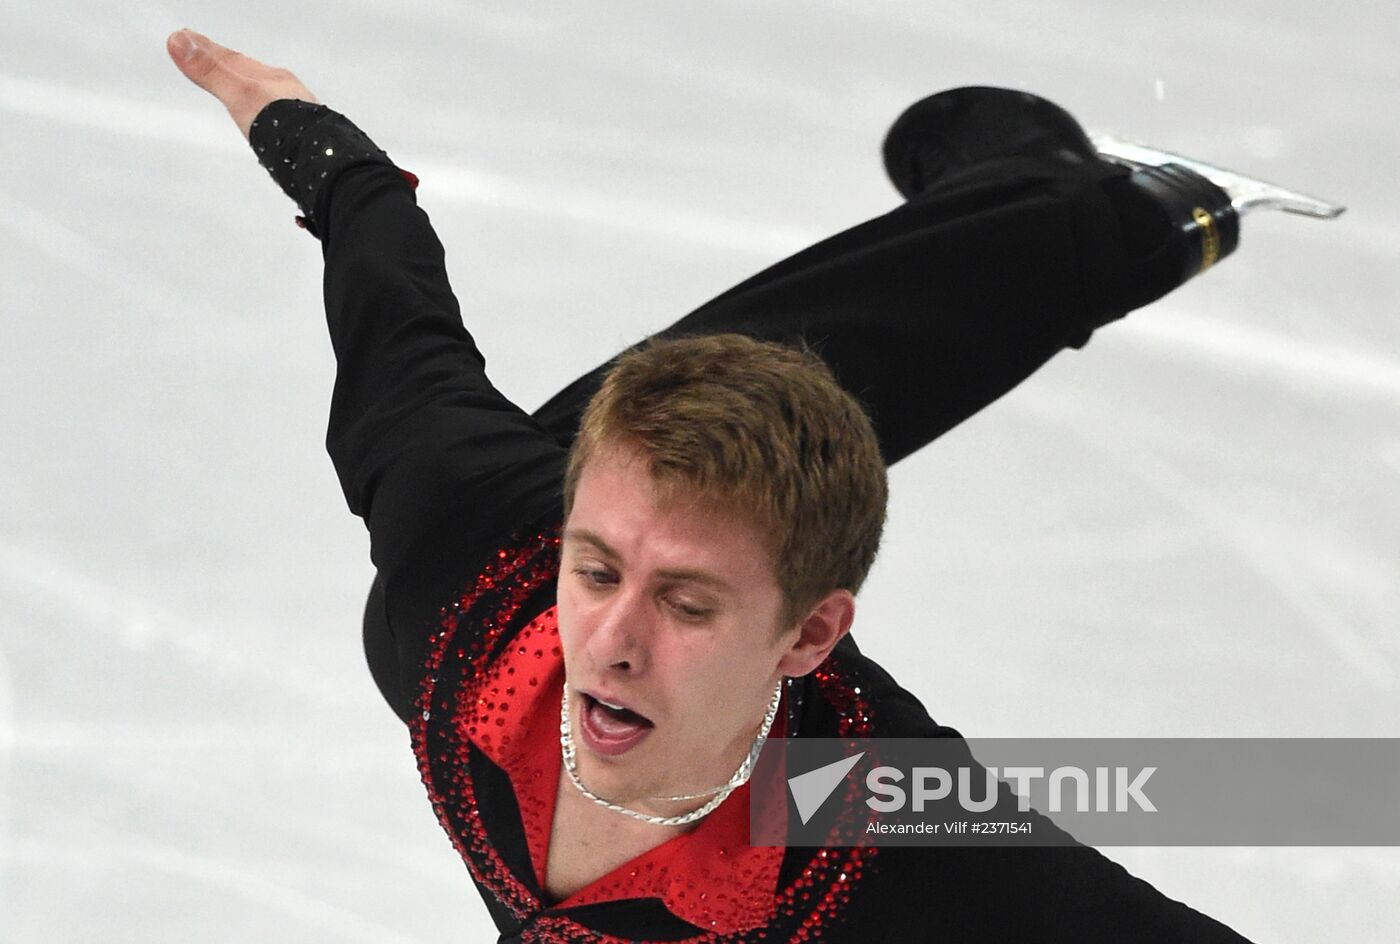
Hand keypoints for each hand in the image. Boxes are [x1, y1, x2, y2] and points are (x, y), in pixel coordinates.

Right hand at [166, 29, 320, 140]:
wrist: (320, 159)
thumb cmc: (288, 127)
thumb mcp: (240, 95)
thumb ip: (212, 72)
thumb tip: (180, 42)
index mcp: (271, 79)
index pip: (231, 58)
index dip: (206, 48)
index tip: (186, 37)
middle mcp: (286, 94)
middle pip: (249, 74)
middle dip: (225, 64)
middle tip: (204, 52)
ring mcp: (296, 116)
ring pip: (264, 96)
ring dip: (245, 88)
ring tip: (233, 85)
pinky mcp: (299, 140)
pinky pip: (276, 118)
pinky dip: (262, 113)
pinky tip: (264, 124)